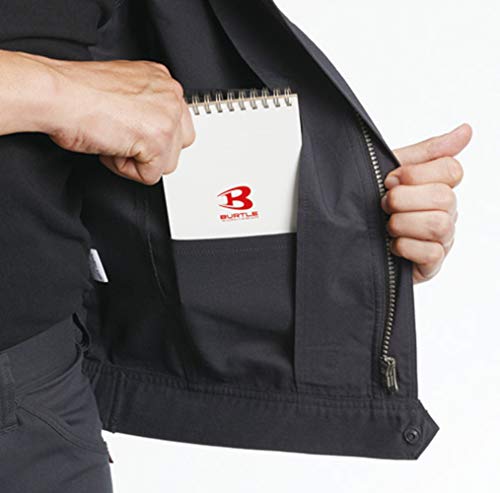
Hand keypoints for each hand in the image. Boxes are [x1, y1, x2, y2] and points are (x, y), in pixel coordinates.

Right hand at [41, 56, 194, 184]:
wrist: (58, 96)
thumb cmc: (76, 92)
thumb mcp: (123, 91)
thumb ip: (146, 106)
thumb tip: (149, 127)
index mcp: (162, 81)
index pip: (176, 123)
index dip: (149, 135)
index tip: (130, 130)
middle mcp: (170, 95)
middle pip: (177, 145)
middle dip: (150, 150)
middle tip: (121, 136)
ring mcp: (168, 117)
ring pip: (167, 163)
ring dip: (138, 160)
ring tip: (114, 139)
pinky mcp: (158, 140)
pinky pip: (151, 176)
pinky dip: (126, 170)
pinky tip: (111, 146)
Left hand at [382, 124, 471, 282]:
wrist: (352, 238)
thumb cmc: (374, 205)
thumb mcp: (392, 172)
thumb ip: (426, 153)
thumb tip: (466, 130)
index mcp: (438, 187)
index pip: (451, 169)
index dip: (415, 173)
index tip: (390, 180)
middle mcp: (446, 212)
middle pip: (443, 197)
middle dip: (403, 199)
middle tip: (384, 205)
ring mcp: (442, 239)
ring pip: (439, 224)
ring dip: (402, 223)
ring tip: (387, 226)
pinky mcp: (432, 264)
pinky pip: (431, 253)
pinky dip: (404, 247)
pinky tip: (392, 245)